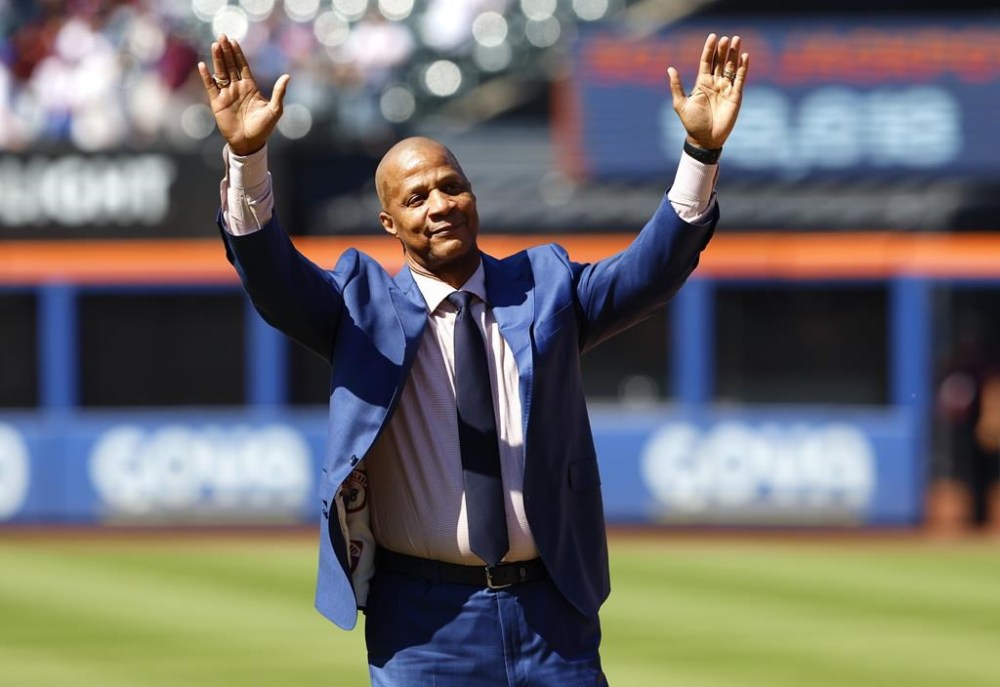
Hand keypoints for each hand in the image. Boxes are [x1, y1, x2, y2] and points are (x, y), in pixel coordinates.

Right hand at [197, 35, 289, 155]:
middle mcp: (237, 88)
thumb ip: (279, 92)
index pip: (242, 66)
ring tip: (215, 45)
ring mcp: (226, 94)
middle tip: (222, 36)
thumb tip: (287, 76)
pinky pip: (210, 87)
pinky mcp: (217, 103)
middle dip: (226, 51)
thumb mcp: (274, 110)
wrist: (250, 143)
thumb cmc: (263, 128)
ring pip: (220, 72)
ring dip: (217, 59)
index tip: (234, 40)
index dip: (238, 53)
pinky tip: (203, 65)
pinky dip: (207, 77)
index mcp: (250, 87)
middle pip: (230, 65)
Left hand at [667, 34, 748, 149]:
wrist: (705, 139)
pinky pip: (740, 79)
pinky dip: (743, 68)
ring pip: (731, 67)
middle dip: (722, 49)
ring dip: (734, 54)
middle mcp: (715, 83)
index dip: (709, 49)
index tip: (712, 36)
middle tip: (726, 38)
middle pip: (720, 61)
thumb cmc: (692, 123)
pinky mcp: (736, 96)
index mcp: (702, 83)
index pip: (706, 62)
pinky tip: (744, 57)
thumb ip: (677, 86)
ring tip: (736, 40)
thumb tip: (670, 68)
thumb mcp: (680, 104)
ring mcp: (726, 88)